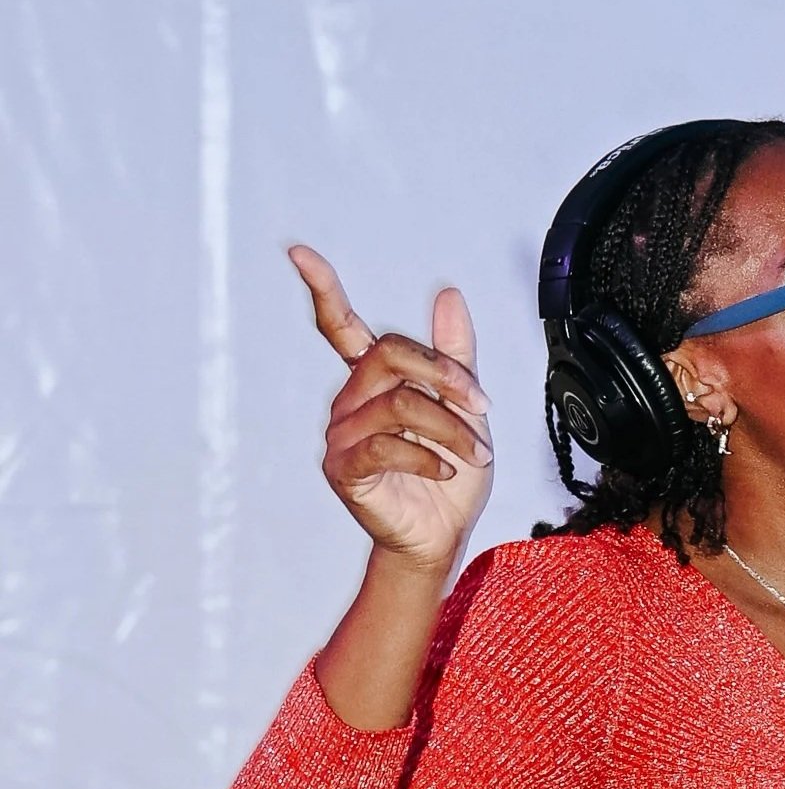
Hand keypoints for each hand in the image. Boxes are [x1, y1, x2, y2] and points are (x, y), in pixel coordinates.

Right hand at [290, 245, 492, 574]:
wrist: (442, 536)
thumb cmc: (450, 476)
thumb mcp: (465, 409)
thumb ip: (455, 355)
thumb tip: (448, 295)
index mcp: (374, 380)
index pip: (341, 326)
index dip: (322, 289)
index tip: (298, 252)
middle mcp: (351, 400)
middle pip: (390, 354)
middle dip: (445, 374)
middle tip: (481, 403)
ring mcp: (342, 434)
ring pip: (399, 403)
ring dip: (451, 428)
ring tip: (476, 454)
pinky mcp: (344, 468)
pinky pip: (386, 446)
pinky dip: (427, 456)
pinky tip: (445, 471)